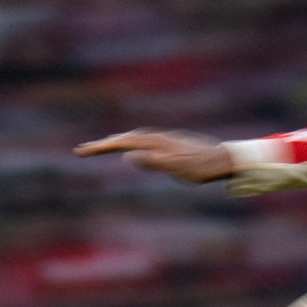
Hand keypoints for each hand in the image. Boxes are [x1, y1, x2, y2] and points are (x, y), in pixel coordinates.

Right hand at [73, 130, 235, 183]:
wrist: (224, 159)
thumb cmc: (202, 168)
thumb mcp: (177, 168)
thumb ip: (153, 161)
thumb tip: (128, 155)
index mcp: (155, 143)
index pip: (121, 143)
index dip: (100, 147)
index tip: (82, 152)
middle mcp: (158, 138)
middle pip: (124, 138)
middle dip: (102, 144)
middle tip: (82, 150)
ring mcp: (165, 140)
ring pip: (134, 138)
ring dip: (116, 142)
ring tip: (101, 147)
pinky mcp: (171, 144)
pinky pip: (144, 141)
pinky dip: (130, 143)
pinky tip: (132, 149)